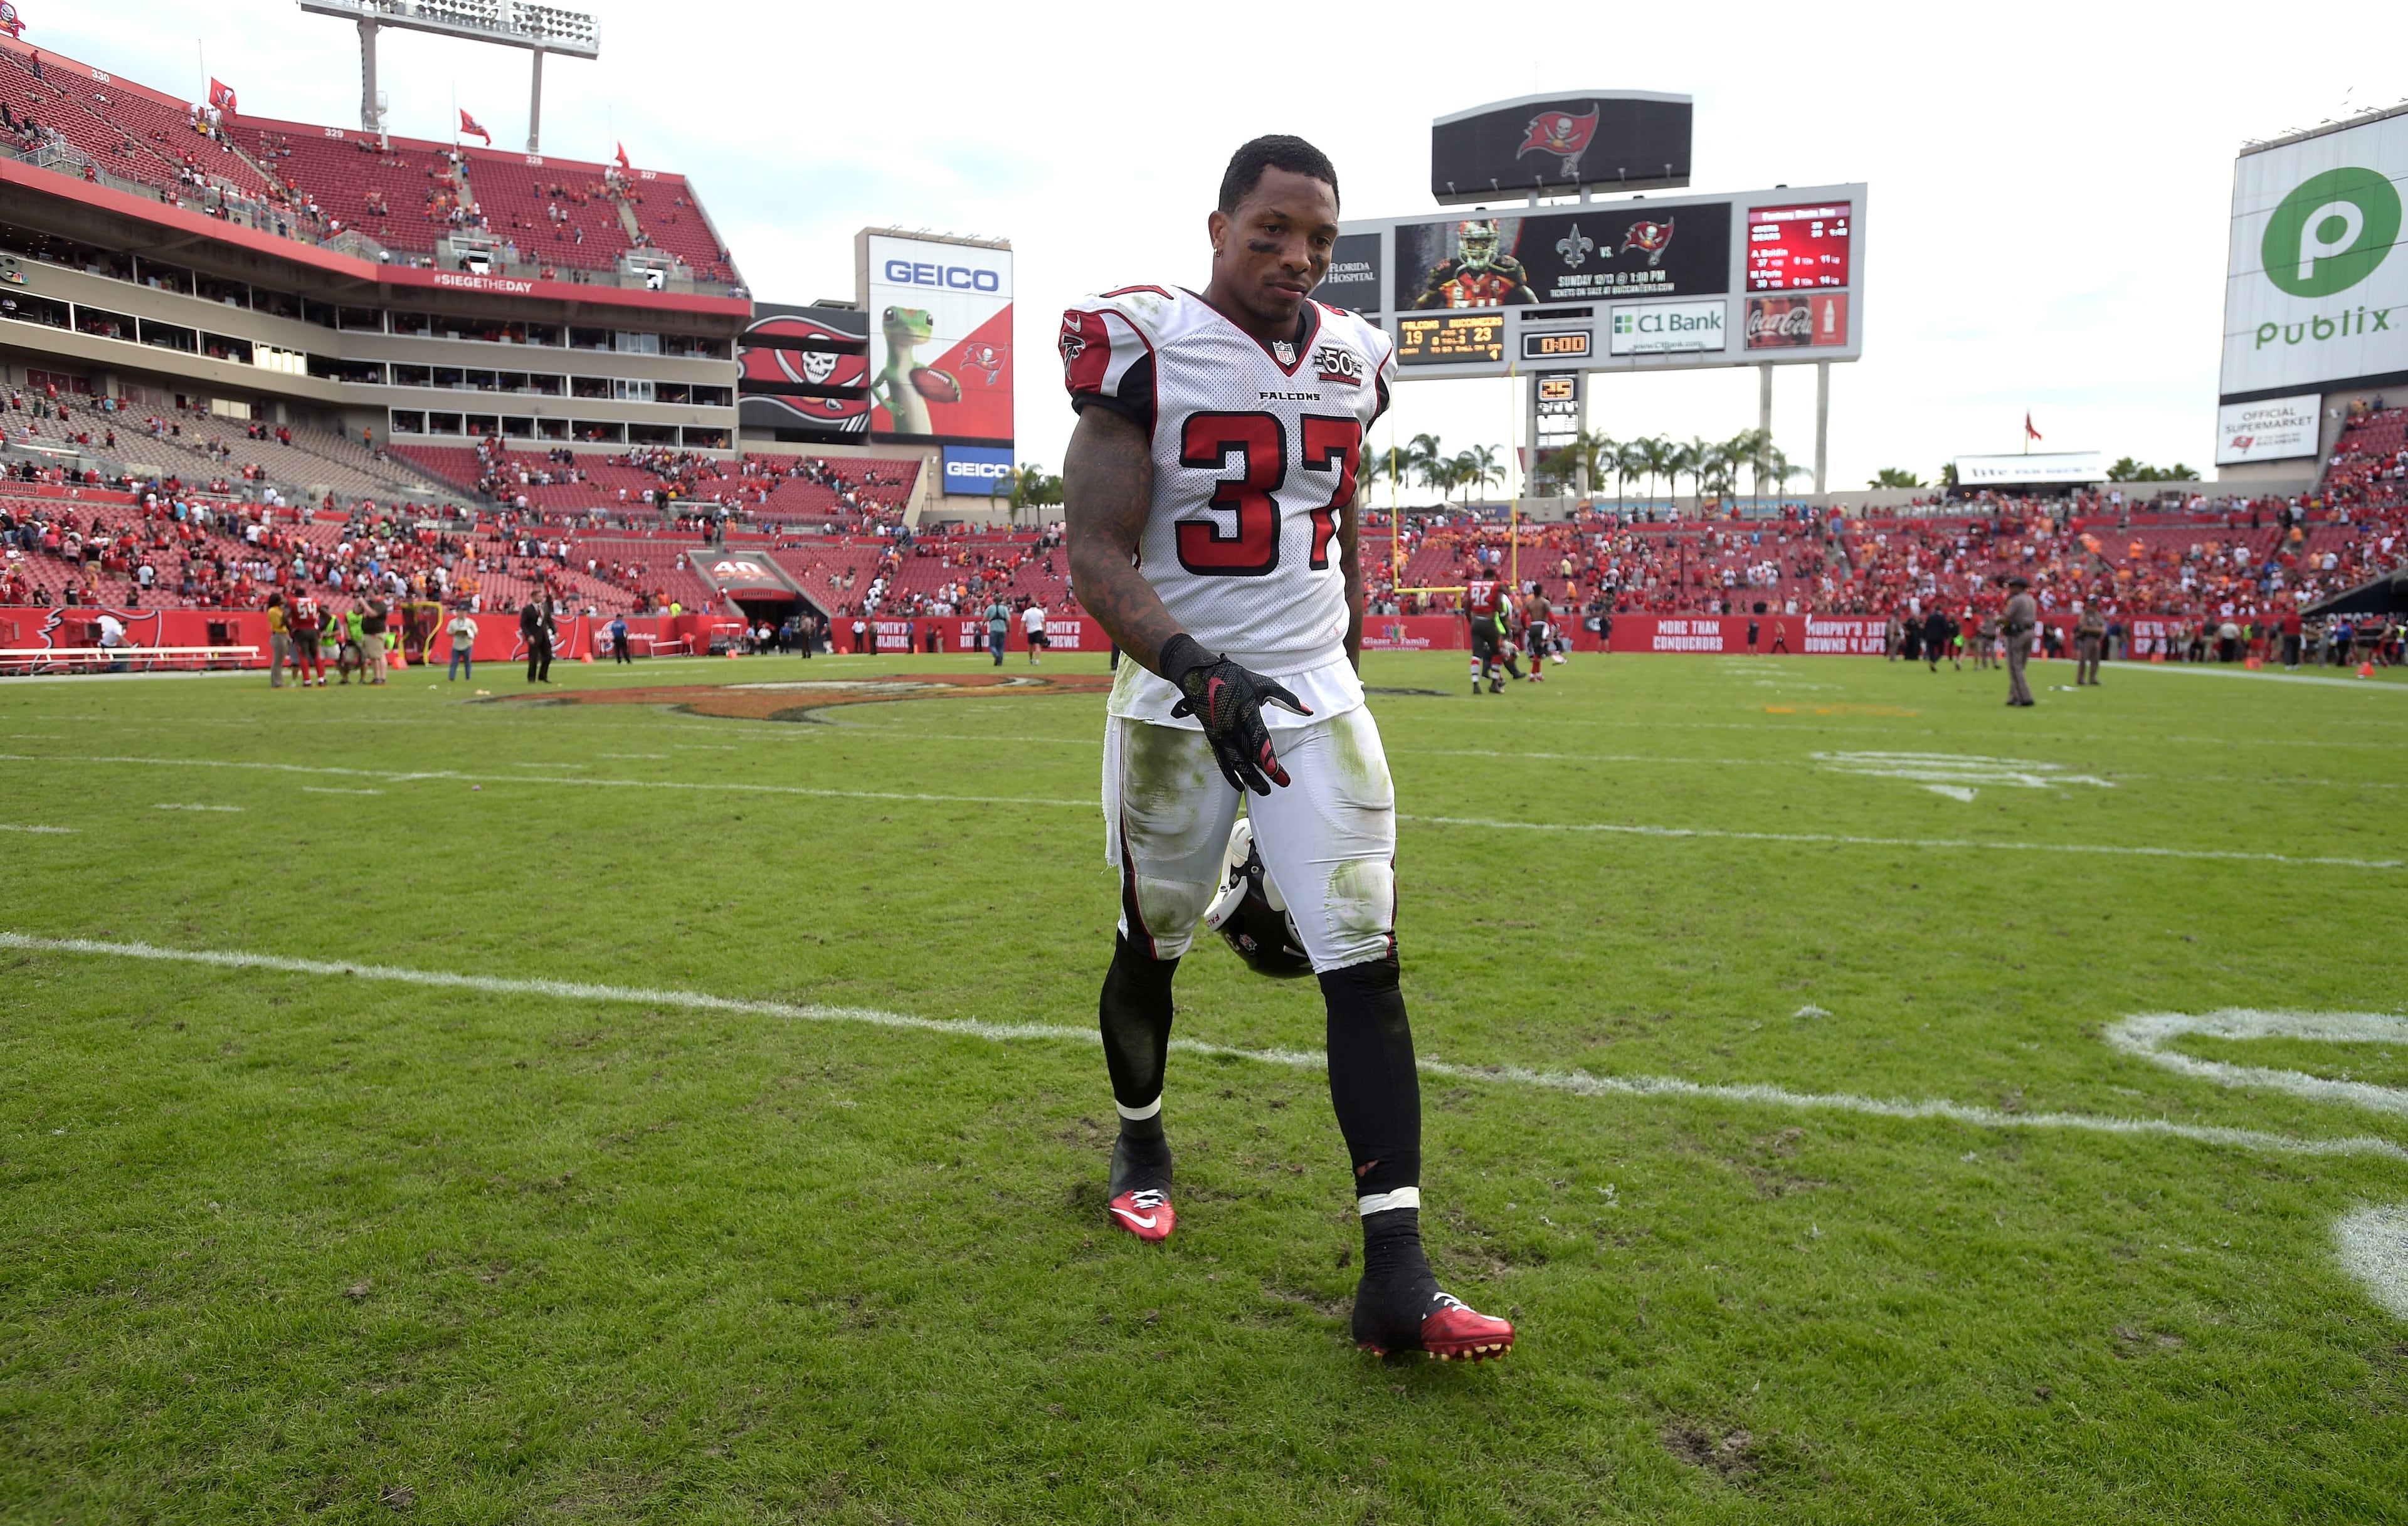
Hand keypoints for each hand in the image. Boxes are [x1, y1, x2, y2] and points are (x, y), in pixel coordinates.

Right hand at [1160, 633, 1310, 794]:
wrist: (1199, 675)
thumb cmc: (1236, 678)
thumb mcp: (1263, 684)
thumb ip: (1287, 699)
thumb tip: (1309, 711)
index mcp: (1244, 710)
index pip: (1257, 736)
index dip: (1265, 754)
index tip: (1275, 770)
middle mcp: (1230, 725)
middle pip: (1248, 754)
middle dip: (1264, 772)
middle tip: (1282, 784)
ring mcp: (1219, 733)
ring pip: (1235, 761)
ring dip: (1249, 778)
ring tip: (1265, 791)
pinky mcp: (1212, 737)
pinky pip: (1222, 760)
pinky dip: (1230, 774)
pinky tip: (1240, 786)